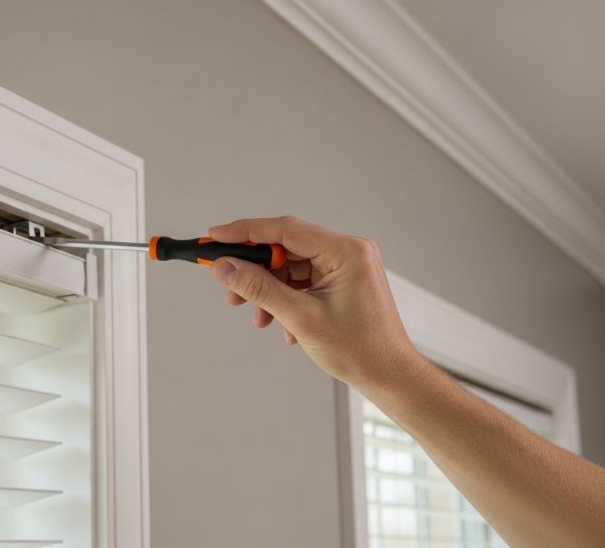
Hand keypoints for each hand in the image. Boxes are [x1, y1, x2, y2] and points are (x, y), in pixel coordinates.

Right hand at [208, 216, 423, 391]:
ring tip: (257, 316)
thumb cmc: (359, 350)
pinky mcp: (341, 280)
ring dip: (268, 290)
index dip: (245, 231)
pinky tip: (280, 324)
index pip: (284, 230)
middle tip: (227, 283)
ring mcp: (346, 266)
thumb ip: (258, 289)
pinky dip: (285, 298)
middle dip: (255, 269)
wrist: (389, 376)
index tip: (215, 236)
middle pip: (285, 247)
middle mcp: (348, 251)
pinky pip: (302, 280)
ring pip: (291, 266)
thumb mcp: (300, 318)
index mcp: (346, 252)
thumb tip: (225, 268)